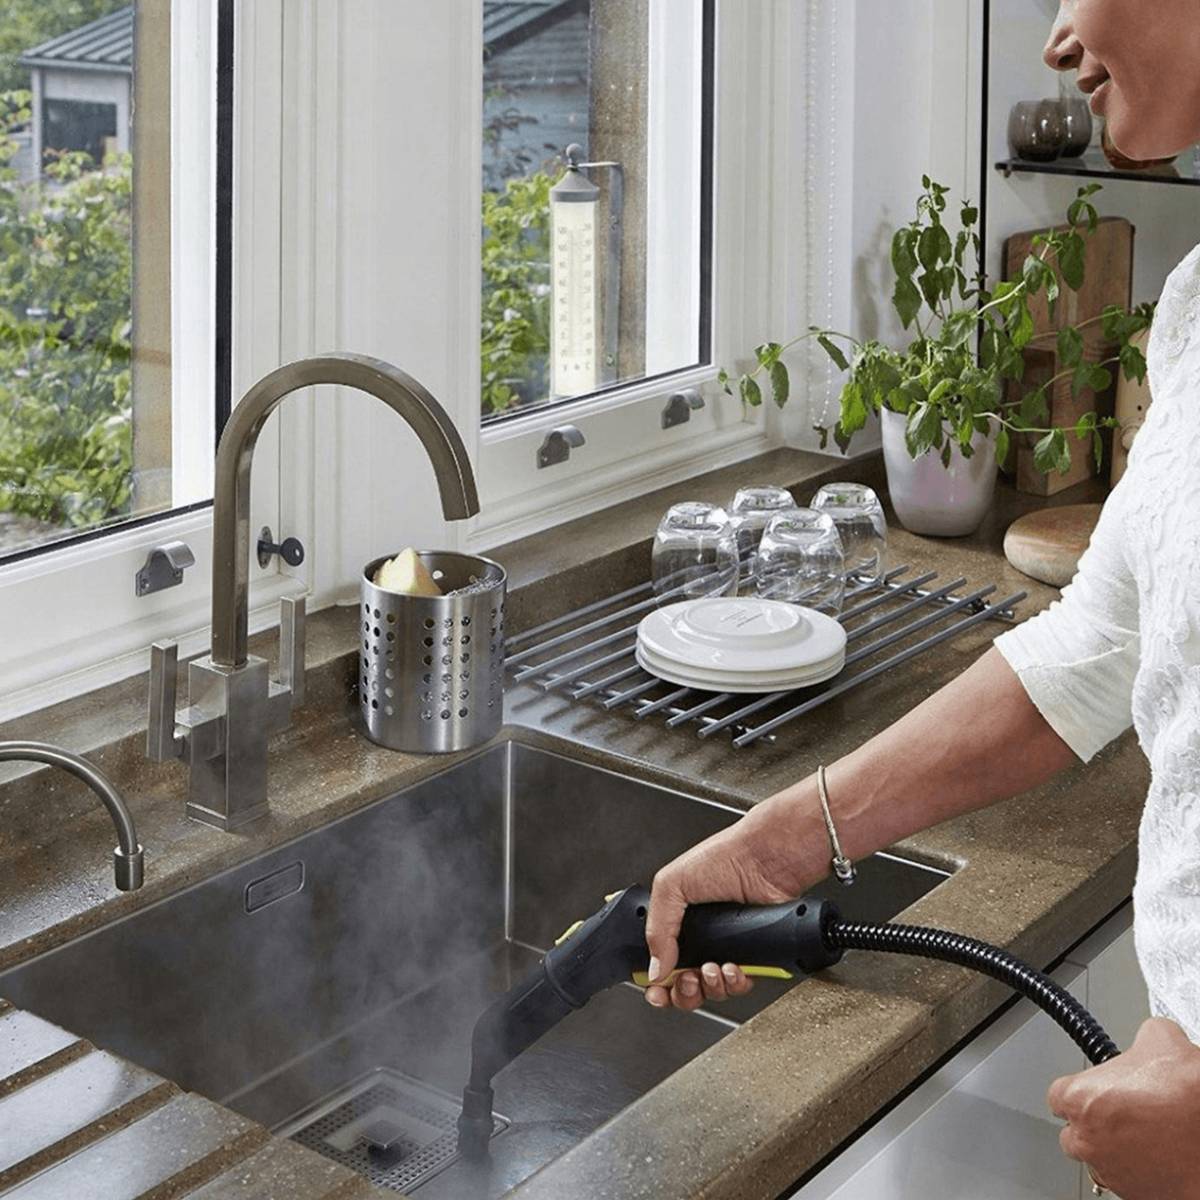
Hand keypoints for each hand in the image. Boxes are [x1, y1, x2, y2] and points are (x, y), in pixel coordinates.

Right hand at [642, 788, 826, 1010]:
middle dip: (682, 991)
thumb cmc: (725, 857)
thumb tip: (654, 969)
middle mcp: (702, 937)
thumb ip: (657, 929)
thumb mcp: (672, 884)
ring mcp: (727, 947)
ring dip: (709, 986)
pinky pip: (739, 984)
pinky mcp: (753, 955)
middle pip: (685, 985)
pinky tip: (733, 968)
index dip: (657, 983)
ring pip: (712, 989)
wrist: (766, 860)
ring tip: (711, 969)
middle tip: (686, 978)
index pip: (660, 962)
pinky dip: (734, 982)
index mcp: (678, 920)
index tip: (655, 991)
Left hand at [1048, 1017, 1199, 1198]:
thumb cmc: (1188, 1092)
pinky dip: (1140, 1171)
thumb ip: (1138, 1040)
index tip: (1094, 1090)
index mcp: (1078, 1099)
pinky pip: (1128, 1182)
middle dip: (1094, 1123)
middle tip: (1122, 1112)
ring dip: (1116, 1148)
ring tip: (1145, 1133)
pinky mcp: (1138, 1196)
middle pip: (1074, 1132)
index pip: (1058, 1096)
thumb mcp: (1159, 1039)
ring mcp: (1112, 1172)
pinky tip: (1159, 1154)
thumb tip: (1146, 1039)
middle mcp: (1087, 1140)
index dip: (1080, 1090)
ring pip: (1101, 1159)